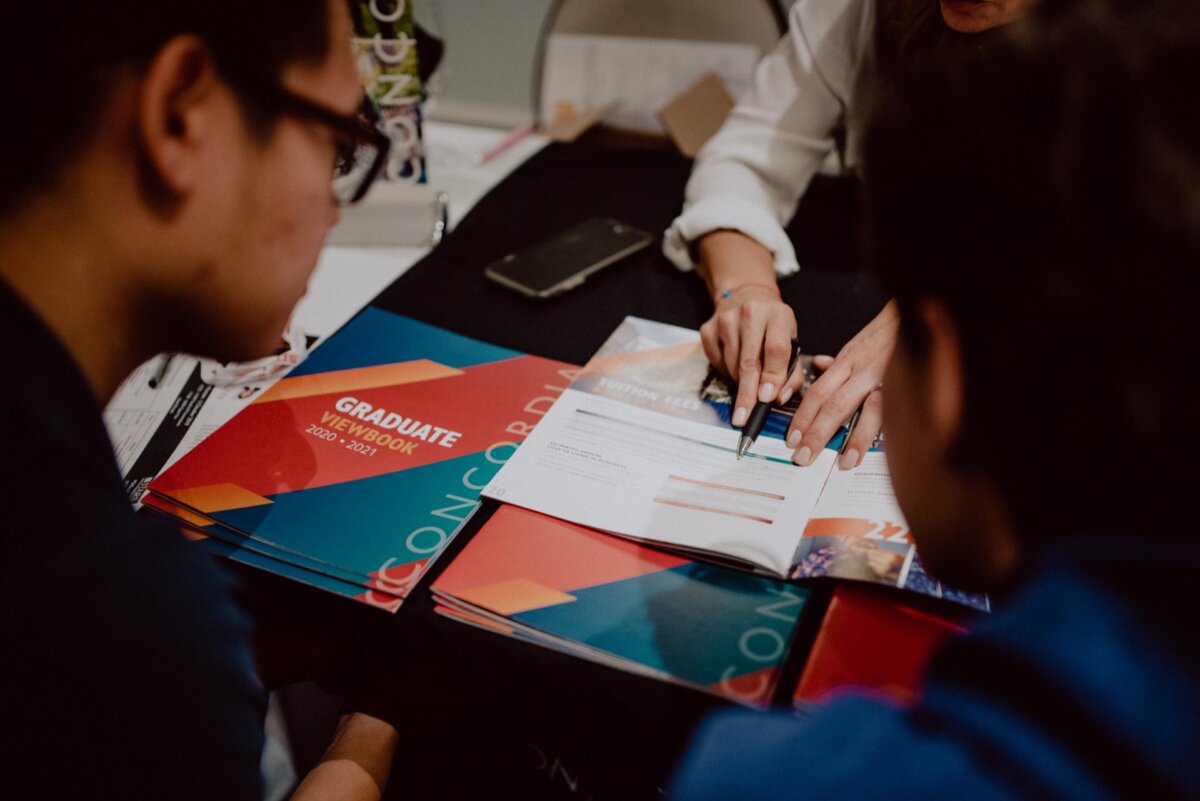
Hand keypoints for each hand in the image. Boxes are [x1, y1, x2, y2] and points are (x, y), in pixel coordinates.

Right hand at [695, 231, 801, 419]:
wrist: (747, 297)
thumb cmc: (773, 328)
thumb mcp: (791, 343)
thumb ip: (791, 374)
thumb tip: (777, 399)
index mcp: (779, 315)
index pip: (776, 350)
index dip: (772, 377)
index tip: (766, 399)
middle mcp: (751, 313)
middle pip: (749, 362)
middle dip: (747, 393)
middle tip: (744, 417)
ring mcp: (726, 319)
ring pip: (732, 365)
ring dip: (740, 381)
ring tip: (749, 376)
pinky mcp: (708, 326)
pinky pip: (716, 361)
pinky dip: (725, 370)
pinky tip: (734, 360)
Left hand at [787, 301, 898, 468]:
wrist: (918, 311)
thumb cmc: (889, 331)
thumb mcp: (858, 342)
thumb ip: (839, 361)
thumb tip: (819, 365)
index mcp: (847, 362)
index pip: (818, 392)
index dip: (803, 417)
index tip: (792, 439)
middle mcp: (863, 370)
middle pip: (834, 404)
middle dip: (817, 433)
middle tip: (803, 456)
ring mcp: (887, 378)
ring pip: (865, 411)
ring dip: (854, 439)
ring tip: (844, 462)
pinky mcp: (909, 384)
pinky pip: (896, 411)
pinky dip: (888, 430)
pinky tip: (883, 447)